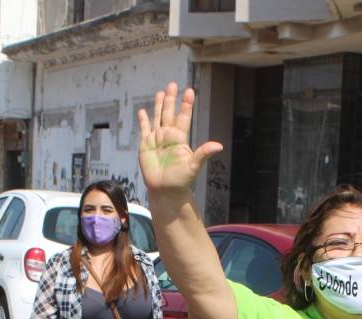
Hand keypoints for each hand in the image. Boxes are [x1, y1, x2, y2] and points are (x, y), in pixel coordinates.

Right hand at [137, 83, 223, 198]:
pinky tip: (142, 110)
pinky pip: (144, 129)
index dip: (186, 105)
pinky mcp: (145, 145)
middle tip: (173, 84)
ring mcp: (157, 139)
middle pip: (169, 113)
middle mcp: (169, 135)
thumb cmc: (181, 180)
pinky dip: (143, 120)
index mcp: (180, 138)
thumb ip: (203, 154)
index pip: (184, 117)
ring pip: (158, 118)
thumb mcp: (193, 166)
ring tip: (161, 92)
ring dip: (159, 105)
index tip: (190, 91)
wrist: (166, 190)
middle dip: (171, 99)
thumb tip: (219, 146)